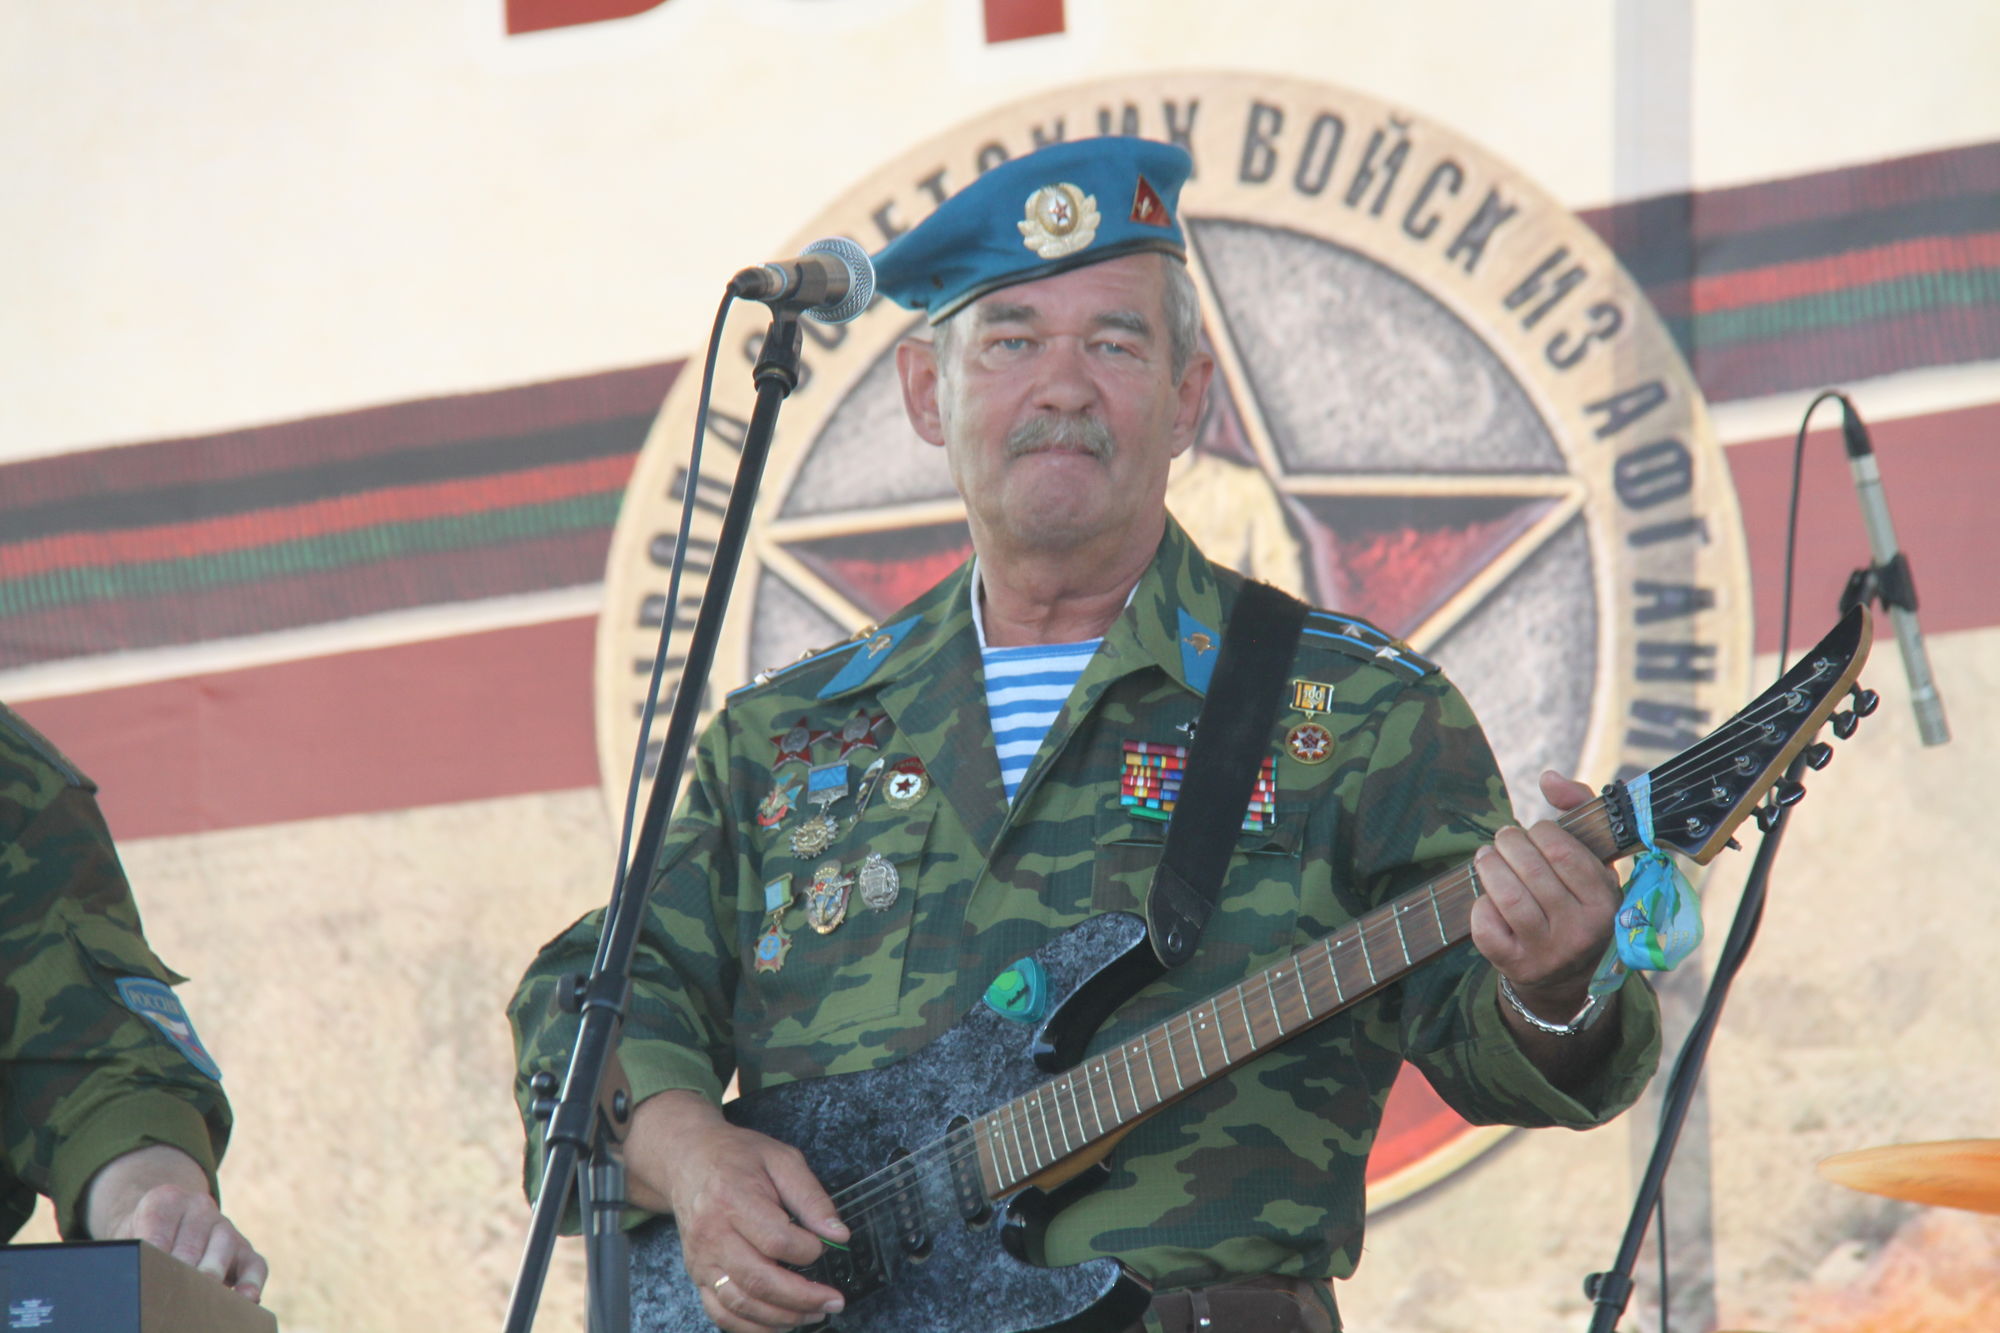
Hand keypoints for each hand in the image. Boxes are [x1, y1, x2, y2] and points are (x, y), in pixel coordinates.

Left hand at [84, 1144, 266, 1300]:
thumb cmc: (141, 1240)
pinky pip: (255, 1264)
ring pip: (225, 1246)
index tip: (147, 1280)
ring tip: (201, 1299)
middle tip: (170, 1294)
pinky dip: (252, 1282)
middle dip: (182, 1272)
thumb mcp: (127, 1238)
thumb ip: (130, 1255)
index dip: (153, 1260)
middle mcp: (199, 1207)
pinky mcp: (246, 1249)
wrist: (165, 1222)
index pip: (158, 1234)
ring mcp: (226, 1226)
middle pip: (192, 1243)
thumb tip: (127, 1284)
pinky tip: (246, 1299)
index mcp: (165, 1200)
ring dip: (212, 1274)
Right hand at [628, 1090, 849, 1331]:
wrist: (688, 1161)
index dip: (807, 1251)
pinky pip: (721, 1313)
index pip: (775, 1239)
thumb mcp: (781, 1159)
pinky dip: (752, 1328)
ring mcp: (701, 1259)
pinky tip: (780, 1324)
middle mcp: (711, 1233)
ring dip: (782, 1317)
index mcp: (732, 1198)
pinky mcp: (697, 1275)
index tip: (825, 1247)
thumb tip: (838, 1234)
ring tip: (814, 1314)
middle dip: (802, 1297)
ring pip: (740, 1303)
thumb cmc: (737, 1157)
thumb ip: (811, 1196)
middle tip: (834, 1301)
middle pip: (758, 1279)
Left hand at [1469, 771, 1621, 1029]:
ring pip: (1507, 896)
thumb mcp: (1594, 861)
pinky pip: (1486, 926)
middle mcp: (1581, 932)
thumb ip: (1579, 808)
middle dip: (1509, 844)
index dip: (1540, 833)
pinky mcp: (1515, 966)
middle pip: (1531, 871)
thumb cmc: (1579, 899)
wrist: (1568, 973)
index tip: (1534, 832)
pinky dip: (1480, 905)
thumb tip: (1548, 777)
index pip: (1564, 853)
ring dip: (1489, 867)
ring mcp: (1548, 953)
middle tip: (1504, 839)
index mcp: (1606, 904)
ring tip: (1487, 857)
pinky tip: (1488, 898)